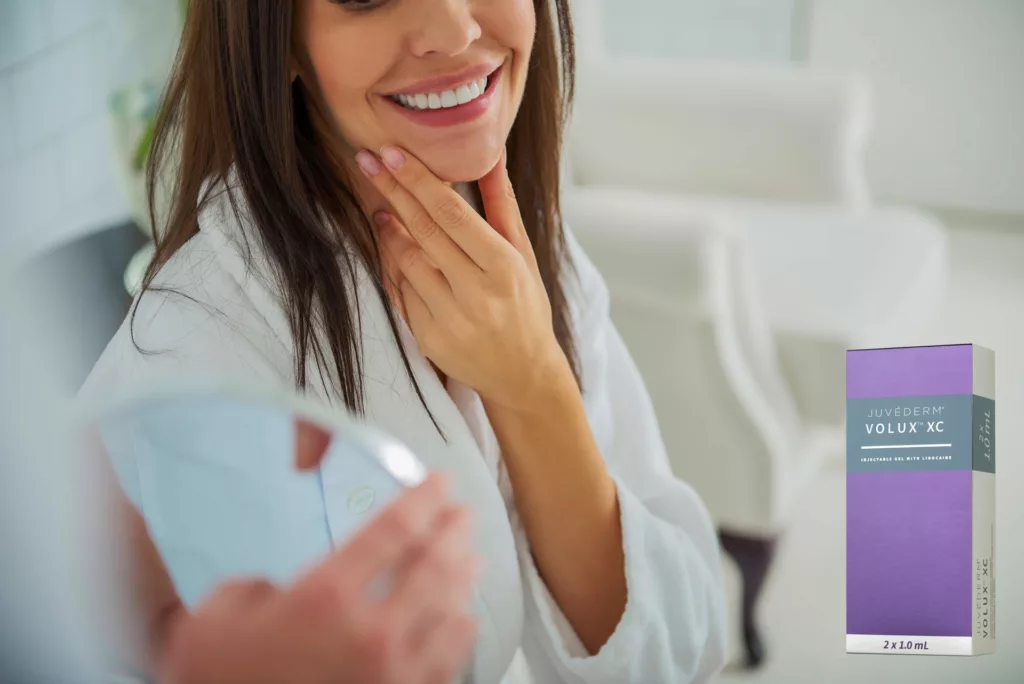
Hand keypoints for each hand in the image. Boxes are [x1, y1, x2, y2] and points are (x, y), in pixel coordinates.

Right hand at [159, 473, 479, 683]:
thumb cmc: (214, 683)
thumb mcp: (209, 623)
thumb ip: (252, 589)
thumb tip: (273, 589)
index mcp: (324, 599)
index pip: (392, 530)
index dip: (423, 499)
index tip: (438, 483)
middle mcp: (369, 634)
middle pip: (433, 568)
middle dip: (453, 533)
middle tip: (463, 515)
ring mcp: (392, 676)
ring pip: (449, 615)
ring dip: (464, 581)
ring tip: (473, 560)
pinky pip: (448, 665)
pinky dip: (460, 636)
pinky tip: (464, 623)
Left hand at [355, 146, 570, 413]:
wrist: (523, 374)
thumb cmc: (526, 306)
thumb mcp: (523, 255)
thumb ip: (502, 205)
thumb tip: (491, 154)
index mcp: (504, 268)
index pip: (452, 215)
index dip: (419, 182)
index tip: (394, 154)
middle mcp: (476, 294)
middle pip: (424, 232)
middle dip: (393, 192)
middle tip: (368, 160)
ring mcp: (449, 319)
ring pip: (406, 262)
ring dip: (388, 230)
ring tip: (379, 208)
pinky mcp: (428, 339)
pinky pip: (401, 292)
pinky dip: (393, 266)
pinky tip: (390, 247)